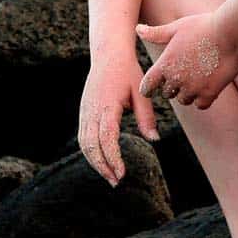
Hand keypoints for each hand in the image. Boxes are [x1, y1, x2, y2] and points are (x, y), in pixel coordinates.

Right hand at [77, 57, 158, 185]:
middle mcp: (92, 110)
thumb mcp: (142, 92)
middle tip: (116, 182)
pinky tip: (102, 162)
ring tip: (109, 177)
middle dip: (102, 166)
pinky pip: (83, 137)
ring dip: (95, 162)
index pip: (106, 138)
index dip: (113, 158)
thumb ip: (146, 116)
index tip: (122, 173)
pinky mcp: (83, 112)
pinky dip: (90, 152)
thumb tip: (154, 139)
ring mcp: (85, 111)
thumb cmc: (127, 72)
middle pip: (91, 145)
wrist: (108, 54)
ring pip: (84, 143)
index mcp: (106, 105)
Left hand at [137, 13, 237, 108]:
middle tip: (185, 73)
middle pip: (167, 93)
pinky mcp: (209, 93)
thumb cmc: (203, 26)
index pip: (147, 86)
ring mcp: (193, 88)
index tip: (152, 87)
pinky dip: (204, 98)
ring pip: (184, 100)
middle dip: (173, 86)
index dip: (148, 87)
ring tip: (199, 77)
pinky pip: (201, 105)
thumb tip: (138, 29)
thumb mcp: (177, 27)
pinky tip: (209, 85)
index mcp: (164, 64)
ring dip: (188, 93)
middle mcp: (176, 79)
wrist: (231, 34)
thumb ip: (156, 34)